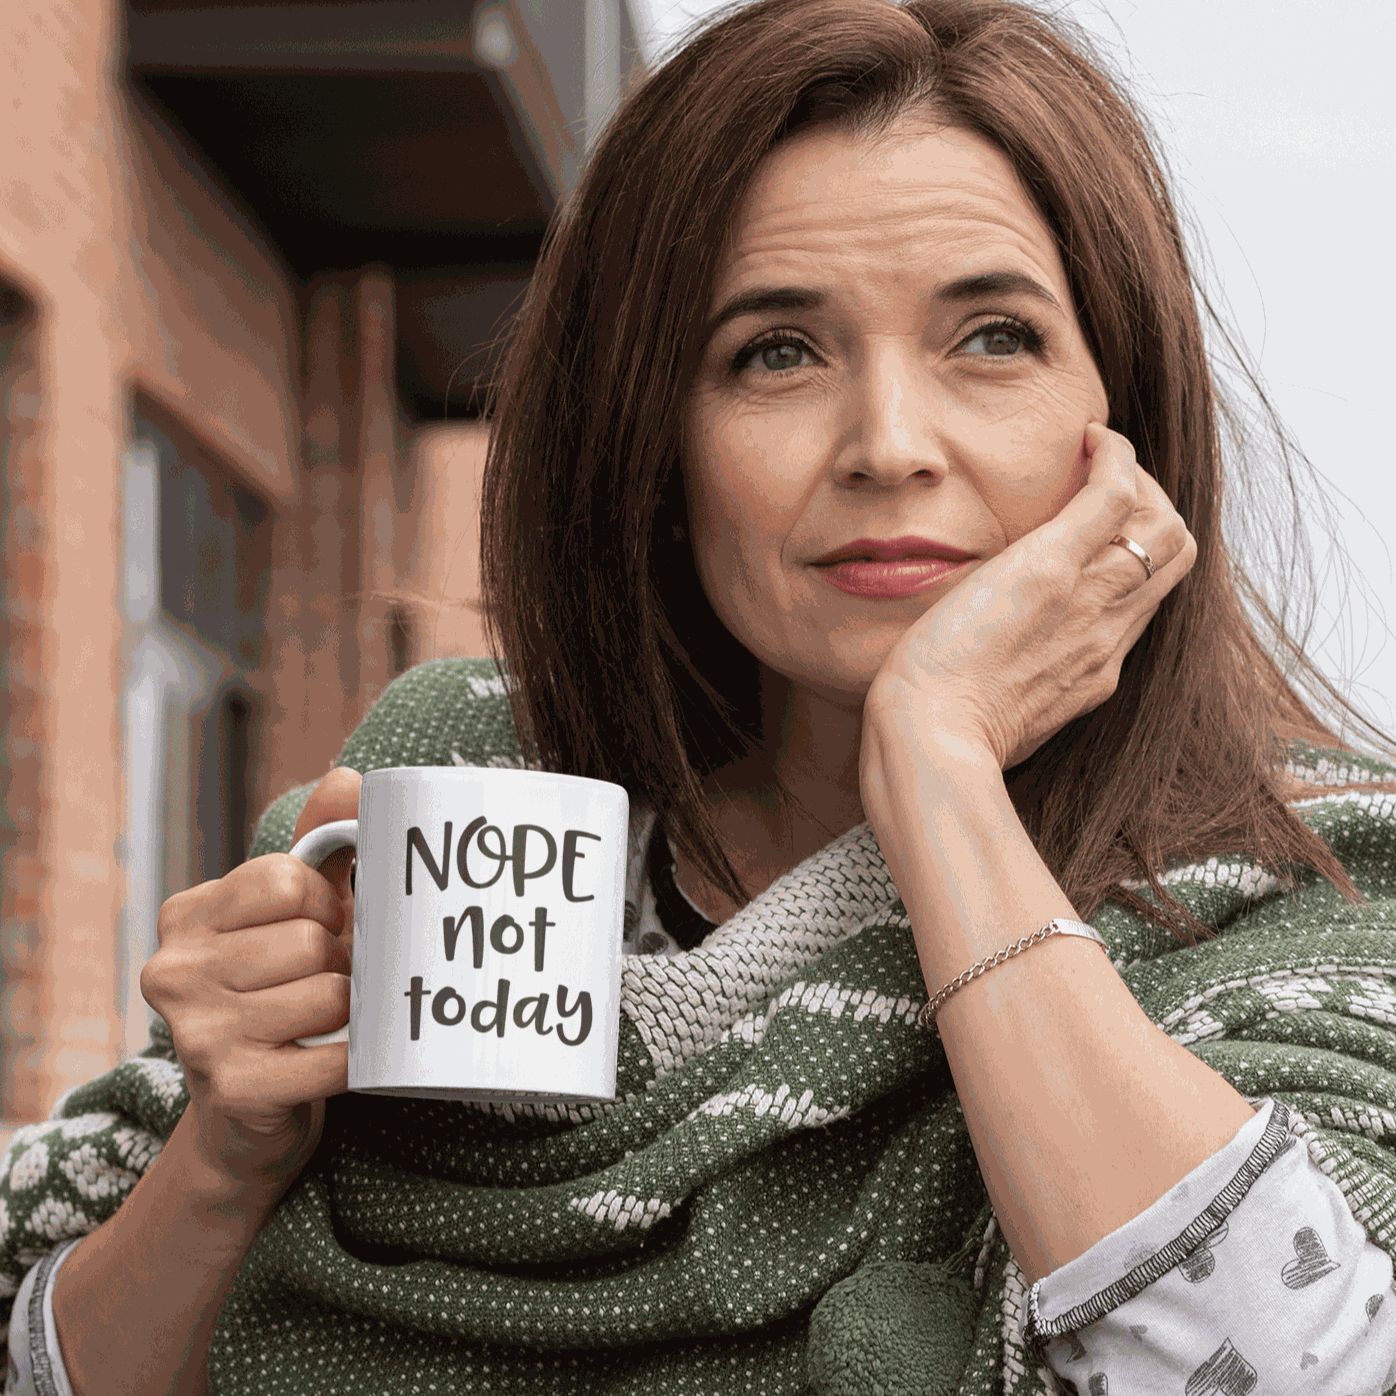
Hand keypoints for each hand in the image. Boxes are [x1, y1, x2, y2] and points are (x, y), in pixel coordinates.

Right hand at [139, 767, 360, 1198]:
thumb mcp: (293, 916)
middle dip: (340, 962)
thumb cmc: (280, 995)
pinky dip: (356, 1058)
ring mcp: (197, 1033)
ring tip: (322, 1023)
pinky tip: (335, 1061)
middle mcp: (175, 969)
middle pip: (313, 940)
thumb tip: (350, 779)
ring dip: (349, 1010)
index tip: (319, 929)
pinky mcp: (234, 1089)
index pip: (291, 879)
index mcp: (187, 915)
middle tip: (324, 985)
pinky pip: (337, 1056)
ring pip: (331, 993)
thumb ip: (320, 848)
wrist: (248, 1119)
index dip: (327, 905)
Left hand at [862, 423, 1195, 775]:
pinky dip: (1116, 457)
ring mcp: (1090, 601)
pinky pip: (1116, 495)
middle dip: (1152, 511)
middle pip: (1173, 558)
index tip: (1098, 536)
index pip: (1142, 602)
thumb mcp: (996, 719)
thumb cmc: (941, 735)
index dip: (1134, 558)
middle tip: (1104, 486)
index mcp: (1093, 671)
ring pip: (1164, 526)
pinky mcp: (1053, 569)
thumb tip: (984, 682)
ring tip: (1093, 458)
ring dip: (1136, 480)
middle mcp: (1107, 636)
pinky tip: (1091, 438)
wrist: (932, 740)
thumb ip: (1009, 691)